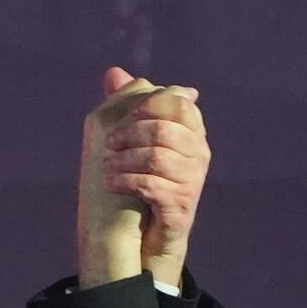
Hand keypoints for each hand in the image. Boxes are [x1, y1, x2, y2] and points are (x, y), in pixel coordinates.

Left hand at [78, 67, 208, 289]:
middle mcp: (199, 153)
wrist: (150, 235)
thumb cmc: (144, 181)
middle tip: (108, 144)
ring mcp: (193, 180)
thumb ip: (127, 105)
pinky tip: (112, 183)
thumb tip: (114, 72)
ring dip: (124, 160)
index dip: (146, 106)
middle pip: (163, 129)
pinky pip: (151, 185)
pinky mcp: (181, 205)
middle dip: (129, 134)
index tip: (122, 119)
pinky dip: (126, 181)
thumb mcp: (135, 140)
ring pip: (156, 157)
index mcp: (192, 131)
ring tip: (107, 166)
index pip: (176, 102)